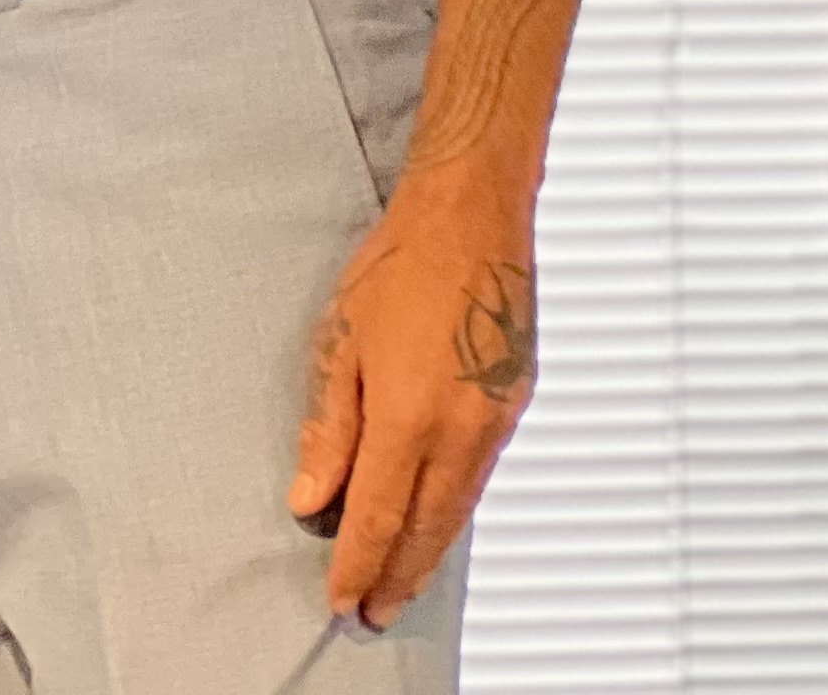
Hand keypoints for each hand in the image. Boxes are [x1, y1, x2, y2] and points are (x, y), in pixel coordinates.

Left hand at [290, 181, 538, 630]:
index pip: (380, 517)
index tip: (341, 600)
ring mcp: (495, 420)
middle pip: (427, 529)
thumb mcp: (340, 341)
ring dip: (430, 550)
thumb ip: (329, 428)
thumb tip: (313, 498)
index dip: (358, 566)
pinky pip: (480, 474)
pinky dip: (455, 506)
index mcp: (410, 417)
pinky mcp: (514, 402)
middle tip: (373, 612)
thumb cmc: (400, 266)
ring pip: (459, 507)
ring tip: (401, 581)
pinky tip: (437, 516)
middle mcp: (461, 430)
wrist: (472, 215)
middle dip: (399, 578)